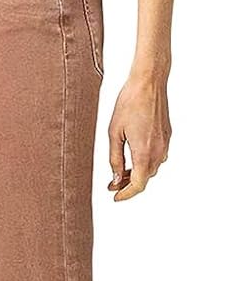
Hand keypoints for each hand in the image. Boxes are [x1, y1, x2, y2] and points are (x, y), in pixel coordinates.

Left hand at [108, 73, 171, 200]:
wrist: (149, 82)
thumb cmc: (130, 102)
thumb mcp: (114, 133)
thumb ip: (115, 159)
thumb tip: (116, 178)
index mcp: (144, 152)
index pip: (138, 185)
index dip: (126, 194)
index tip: (116, 197)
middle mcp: (158, 151)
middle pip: (145, 178)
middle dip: (128, 184)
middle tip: (112, 184)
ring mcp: (165, 144)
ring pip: (151, 168)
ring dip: (137, 173)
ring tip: (121, 171)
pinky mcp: (167, 136)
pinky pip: (157, 156)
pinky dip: (145, 162)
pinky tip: (133, 156)